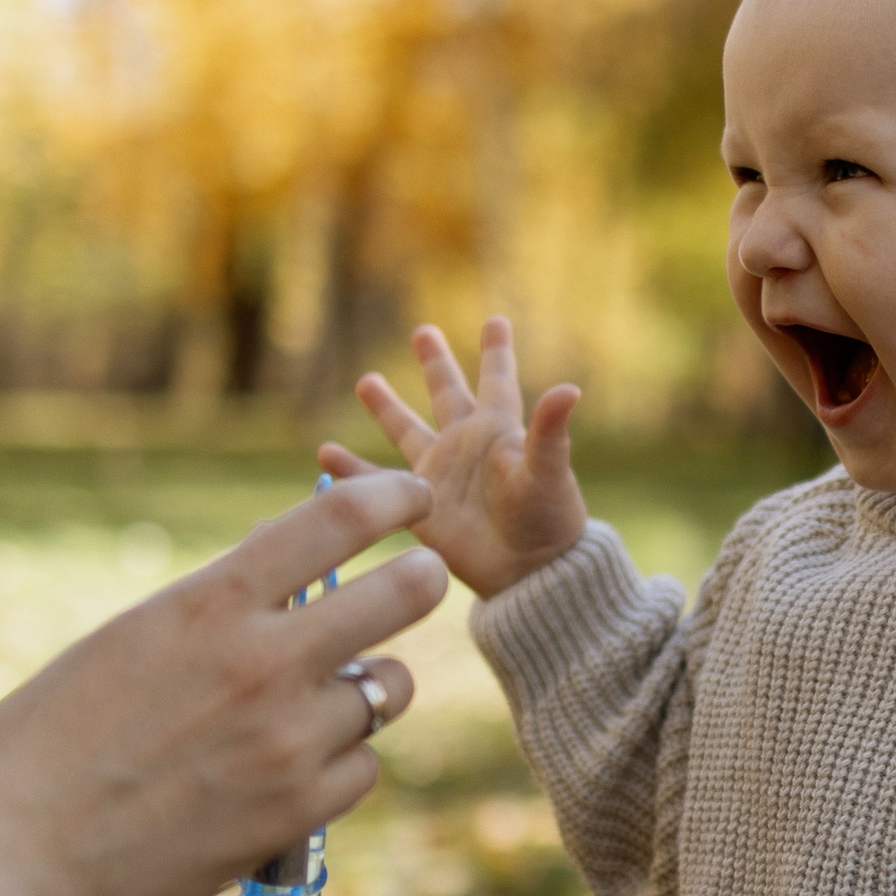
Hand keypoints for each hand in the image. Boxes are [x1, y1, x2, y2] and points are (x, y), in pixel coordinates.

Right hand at [0, 472, 446, 895]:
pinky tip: (291, 773)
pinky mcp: (299, 811)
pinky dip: (340, 766)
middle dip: (420, 579)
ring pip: (388, 690)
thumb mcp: (131, 638)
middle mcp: (264, 661)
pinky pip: (364, 768)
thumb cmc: (48, 742)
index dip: (392, 497)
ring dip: (366, 691)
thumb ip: (218, 605)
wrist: (9, 858)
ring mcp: (289, 739)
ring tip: (316, 704)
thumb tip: (292, 561)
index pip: (340, 518)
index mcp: (210, 603)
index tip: (411, 498)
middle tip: (418, 578)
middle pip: (404, 593)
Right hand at [319, 317, 586, 599]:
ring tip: (366, 380)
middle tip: (423, 331)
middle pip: (447, 393)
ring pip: (407, 431)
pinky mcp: (420, 508)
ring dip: (386, 407)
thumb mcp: (550, 471)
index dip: (496, 351)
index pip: (497, 380)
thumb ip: (550, 431)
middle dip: (436, 363)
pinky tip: (325, 454)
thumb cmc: (548, 521)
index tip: (496, 320)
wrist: (529, 575)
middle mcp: (468, 446)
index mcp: (500, 430)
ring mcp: (441, 475)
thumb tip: (570, 389)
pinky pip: (378, 484)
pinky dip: (351, 471)